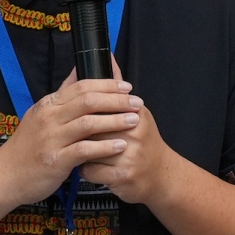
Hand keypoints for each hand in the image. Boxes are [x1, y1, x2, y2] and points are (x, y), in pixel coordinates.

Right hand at [0, 70, 139, 205]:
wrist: (5, 176)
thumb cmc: (27, 147)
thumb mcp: (41, 116)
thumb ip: (62, 96)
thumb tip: (78, 72)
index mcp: (48, 105)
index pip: (81, 86)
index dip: (107, 85)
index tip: (126, 87)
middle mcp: (49, 118)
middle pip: (88, 101)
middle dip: (117, 100)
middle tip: (137, 102)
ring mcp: (52, 139)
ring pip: (89, 123)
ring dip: (115, 120)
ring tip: (135, 120)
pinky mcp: (56, 160)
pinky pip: (85, 150)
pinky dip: (105, 147)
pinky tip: (120, 146)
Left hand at [79, 60, 184, 205]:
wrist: (161, 175)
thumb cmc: (143, 141)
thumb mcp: (136, 111)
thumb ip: (117, 88)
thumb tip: (108, 57)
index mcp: (135, 113)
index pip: (100, 105)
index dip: (84, 112)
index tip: (76, 115)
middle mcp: (133, 132)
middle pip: (92, 127)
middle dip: (80, 132)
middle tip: (72, 134)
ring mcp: (129, 155)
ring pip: (88, 150)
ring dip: (80, 152)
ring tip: (82, 151)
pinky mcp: (123, 176)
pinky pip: (91, 171)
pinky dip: (86, 170)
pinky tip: (90, 167)